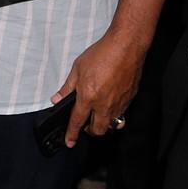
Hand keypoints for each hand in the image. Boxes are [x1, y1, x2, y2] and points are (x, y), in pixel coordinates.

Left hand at [52, 26, 146, 147]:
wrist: (126, 47)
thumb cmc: (103, 54)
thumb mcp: (78, 68)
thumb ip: (67, 87)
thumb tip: (57, 99)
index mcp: (88, 96)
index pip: (77, 121)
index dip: (71, 133)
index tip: (69, 142)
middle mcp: (104, 104)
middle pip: (97, 130)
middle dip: (89, 131)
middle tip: (85, 124)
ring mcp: (118, 104)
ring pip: (110, 124)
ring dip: (102, 123)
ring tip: (97, 113)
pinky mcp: (129, 100)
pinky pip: (121, 114)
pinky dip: (113, 114)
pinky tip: (109, 103)